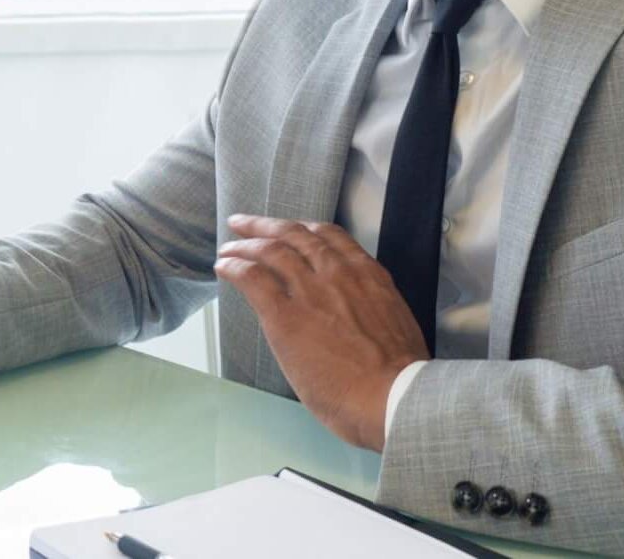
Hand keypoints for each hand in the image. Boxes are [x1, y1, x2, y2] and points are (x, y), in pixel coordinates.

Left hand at [215, 215, 427, 450]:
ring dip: (244, 245)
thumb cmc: (399, 379)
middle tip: (244, 224)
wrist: (394, 399)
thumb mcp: (392, 322)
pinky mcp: (284, 314)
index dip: (301, 228)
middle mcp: (336, 272)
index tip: (288, 229)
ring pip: (269, 250)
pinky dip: (234, 267)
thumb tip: (352, 312)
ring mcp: (309, 291)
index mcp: (366, 274)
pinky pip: (251, 278)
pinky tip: (224, 267)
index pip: (328, 235)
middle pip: (292, 234)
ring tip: (228, 248)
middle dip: (264, 226)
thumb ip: (367, 305)